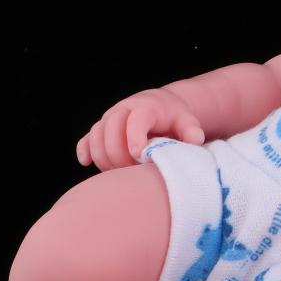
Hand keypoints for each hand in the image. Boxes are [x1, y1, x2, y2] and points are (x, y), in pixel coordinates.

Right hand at [76, 88, 205, 171]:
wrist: (162, 107)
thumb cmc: (176, 119)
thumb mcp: (187, 121)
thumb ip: (191, 130)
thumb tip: (195, 139)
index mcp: (146, 107)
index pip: (136, 119)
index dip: (134, 137)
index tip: (138, 155)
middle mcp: (123, 110)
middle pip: (110, 130)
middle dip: (119, 155)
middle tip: (134, 171)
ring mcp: (109, 119)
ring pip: (96, 137)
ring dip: (104, 159)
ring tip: (122, 173)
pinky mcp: (100, 130)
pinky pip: (85, 140)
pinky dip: (84, 152)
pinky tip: (86, 163)